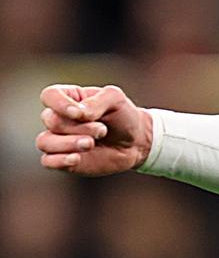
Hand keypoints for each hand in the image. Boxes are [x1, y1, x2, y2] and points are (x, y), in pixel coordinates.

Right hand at [36, 84, 153, 175]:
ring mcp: (59, 139)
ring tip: (91, 143)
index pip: (49, 96)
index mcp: (68, 98)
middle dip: (78, 127)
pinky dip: (59, 160)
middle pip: (52, 121)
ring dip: (68, 144)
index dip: (59, 104)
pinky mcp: (63, 159)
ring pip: (44, 142)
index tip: (79, 113)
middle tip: (102, 130)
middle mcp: (59, 118)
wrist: (136, 142)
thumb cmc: (123, 116)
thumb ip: (96, 101)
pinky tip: (77, 158)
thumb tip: (76, 114)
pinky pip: (48, 161)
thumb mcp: (115, 99)